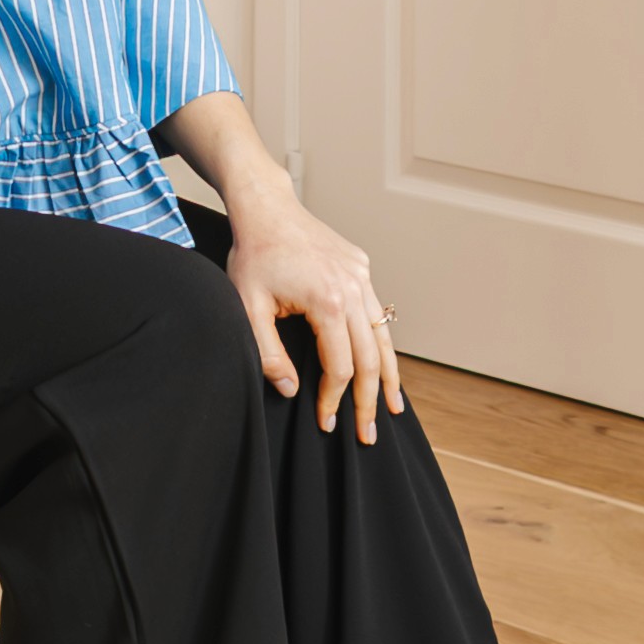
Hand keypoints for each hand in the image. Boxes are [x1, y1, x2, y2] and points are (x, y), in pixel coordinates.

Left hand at [224, 189, 402, 443]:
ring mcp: (362, 277)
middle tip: (368, 435)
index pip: (340, 366)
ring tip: (395, 407)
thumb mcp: (247, 308)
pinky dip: (382, 342)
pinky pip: (377, 313)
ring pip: (384, 336)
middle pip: (371, 358)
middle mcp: (354, 289)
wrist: (267, 209)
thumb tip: (292, 391)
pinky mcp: (362, 269)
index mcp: (327, 302)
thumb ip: (268, 354)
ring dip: (389, 375)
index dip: (334, 400)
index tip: (326, 423)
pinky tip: (384, 363)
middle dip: (370, 401)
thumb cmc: (254, 256)